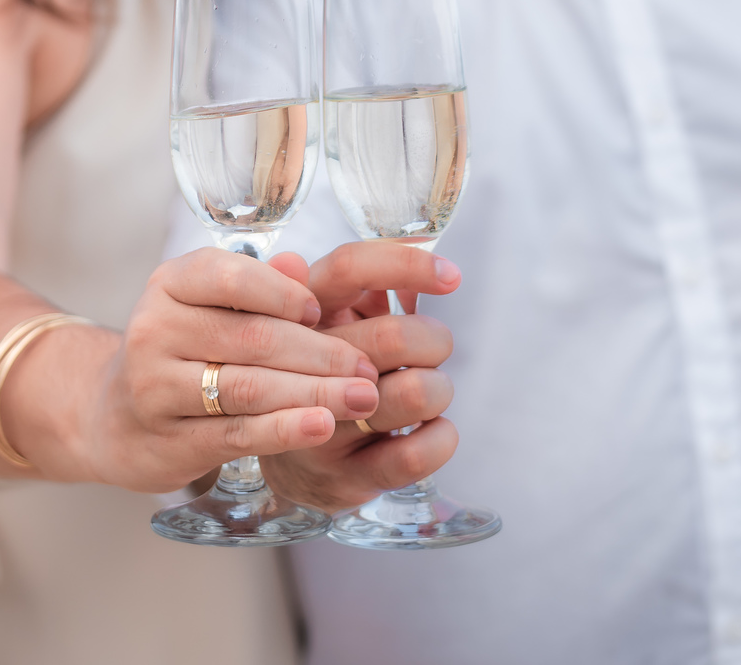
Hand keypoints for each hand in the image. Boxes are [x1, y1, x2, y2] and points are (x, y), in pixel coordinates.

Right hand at [75, 249, 384, 493]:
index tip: (324, 309)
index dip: (283, 293)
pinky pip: (236, 433)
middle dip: (320, 352)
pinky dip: (284, 430)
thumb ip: (257, 287)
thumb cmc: (182, 350)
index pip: (230, 277)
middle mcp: (155, 329)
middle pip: (252, 337)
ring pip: (249, 388)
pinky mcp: (168, 440)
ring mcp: (155, 387)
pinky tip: (323, 426)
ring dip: (314, 393)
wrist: (115, 417)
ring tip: (363, 398)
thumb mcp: (209, 307)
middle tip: (367, 366)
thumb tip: (302, 268)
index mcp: (170, 284)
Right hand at [261, 243, 460, 514]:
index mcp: (304, 310)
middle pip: (394, 336)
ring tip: (429, 390)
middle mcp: (301, 364)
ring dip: (439, 389)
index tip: (451, 275)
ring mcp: (320, 424)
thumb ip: (373, 286)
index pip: (351, 268)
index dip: (405, 264)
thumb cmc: (327, 370)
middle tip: (434, 350)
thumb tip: (427, 269)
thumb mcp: (336, 318)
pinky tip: (432, 429)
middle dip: (434, 340)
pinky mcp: (343, 476)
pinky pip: (415, 455)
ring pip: (414, 394)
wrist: (289, 457)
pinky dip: (441, 438)